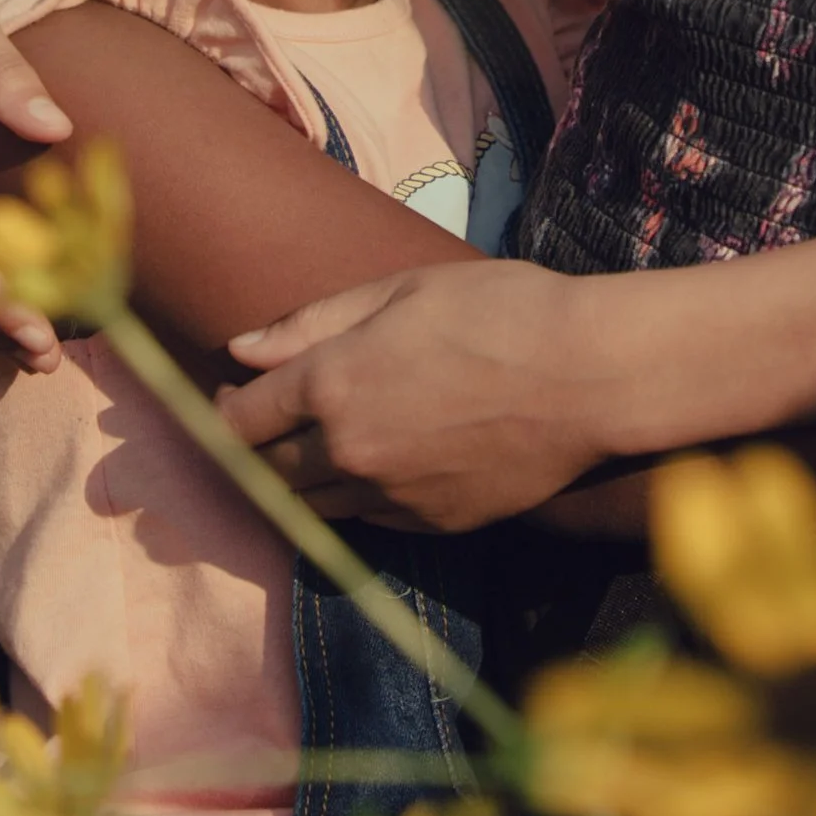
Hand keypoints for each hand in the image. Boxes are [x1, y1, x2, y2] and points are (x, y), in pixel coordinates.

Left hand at [223, 264, 614, 528]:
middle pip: (268, 472)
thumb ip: (311, 324)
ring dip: (300, 484)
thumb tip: (241, 349)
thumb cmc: (500, 311)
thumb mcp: (400, 291)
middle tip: (266, 429)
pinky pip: (368, 522)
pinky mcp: (433, 524)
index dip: (225, 410)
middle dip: (256, 452)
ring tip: (315, 453)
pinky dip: (357, 501)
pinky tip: (377, 469)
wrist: (589, 376)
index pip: (241, 420)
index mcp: (332, 384)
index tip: (233, 399)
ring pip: (312, 508)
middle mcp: (349, 450)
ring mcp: (391, 496)